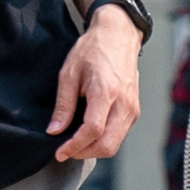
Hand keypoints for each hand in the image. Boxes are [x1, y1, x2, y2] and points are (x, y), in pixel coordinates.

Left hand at [48, 5, 142, 160]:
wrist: (118, 36)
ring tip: (75, 143)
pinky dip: (104, 140)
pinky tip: (89, 133)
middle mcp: (124, 103)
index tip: (60, 152)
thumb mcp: (69, 73)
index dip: (75, 146)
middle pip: (108, 145)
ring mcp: (132, 108)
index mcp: (106, 91)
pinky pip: (120, 135)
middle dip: (84, 153)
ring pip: (115, 144)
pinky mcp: (134, 110)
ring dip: (94, 150)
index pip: (93, 130)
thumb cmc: (93, 50)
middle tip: (66, 151)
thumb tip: (55, 131)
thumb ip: (63, 105)